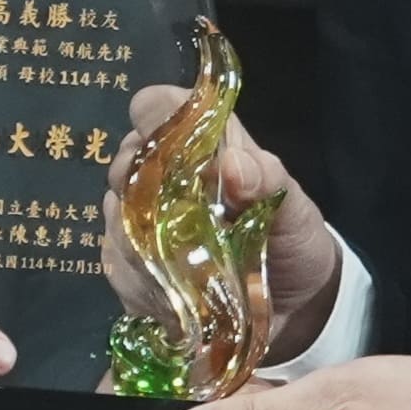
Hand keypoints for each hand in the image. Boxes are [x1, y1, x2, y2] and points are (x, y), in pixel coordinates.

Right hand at [106, 81, 344, 358]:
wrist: (294, 302)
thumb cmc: (292, 238)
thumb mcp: (294, 209)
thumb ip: (269, 180)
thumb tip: (233, 163)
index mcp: (204, 144)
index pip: (157, 107)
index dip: (153, 122)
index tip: (170, 156)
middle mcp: (165, 177)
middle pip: (123, 166)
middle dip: (143, 195)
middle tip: (178, 224)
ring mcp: (145, 224)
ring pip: (117, 223)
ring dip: (149, 248)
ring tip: (191, 268)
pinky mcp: (136, 270)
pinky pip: (118, 271)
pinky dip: (146, 286)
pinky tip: (179, 294)